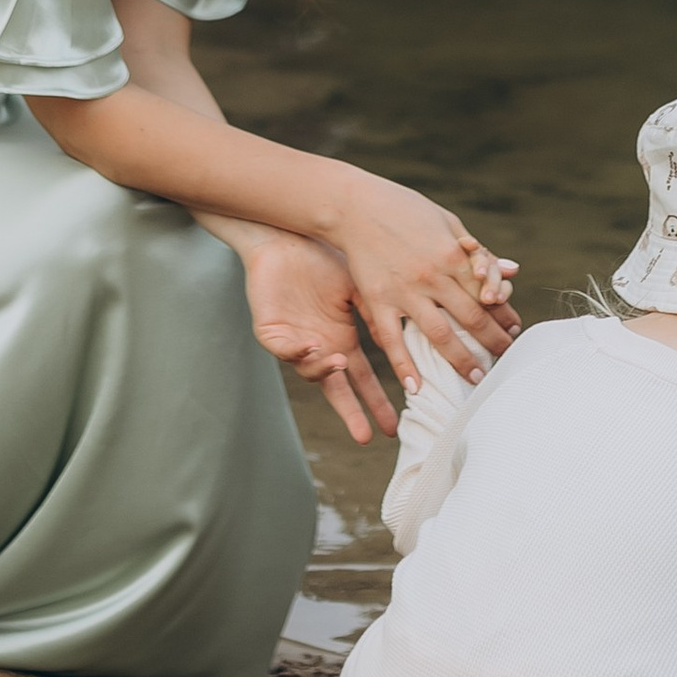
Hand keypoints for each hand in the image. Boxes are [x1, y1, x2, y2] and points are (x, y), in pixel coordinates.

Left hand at [237, 232, 398, 445]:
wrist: (286, 239)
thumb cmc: (323, 260)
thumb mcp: (359, 288)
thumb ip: (378, 315)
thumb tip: (405, 341)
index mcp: (343, 341)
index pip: (363, 380)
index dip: (376, 402)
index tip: (392, 426)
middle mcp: (322, 348)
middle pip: (338, 390)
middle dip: (352, 414)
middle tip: (365, 436)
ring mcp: (296, 343)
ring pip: (311, 371)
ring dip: (326, 371)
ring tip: (339, 363)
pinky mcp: (271, 333)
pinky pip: (284, 351)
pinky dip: (299, 353)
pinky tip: (313, 346)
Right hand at [328, 173, 519, 390]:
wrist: (354, 205)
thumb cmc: (405, 209)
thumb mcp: (447, 222)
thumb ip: (476, 252)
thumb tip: (511, 271)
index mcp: (452, 254)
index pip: (487, 292)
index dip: (504, 315)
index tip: (514, 330)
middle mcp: (432, 276)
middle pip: (471, 318)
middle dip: (492, 342)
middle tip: (505, 360)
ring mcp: (404, 291)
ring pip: (440, 334)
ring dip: (461, 359)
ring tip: (476, 376)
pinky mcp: (377, 300)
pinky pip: (392, 340)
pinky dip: (405, 365)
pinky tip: (417, 387)